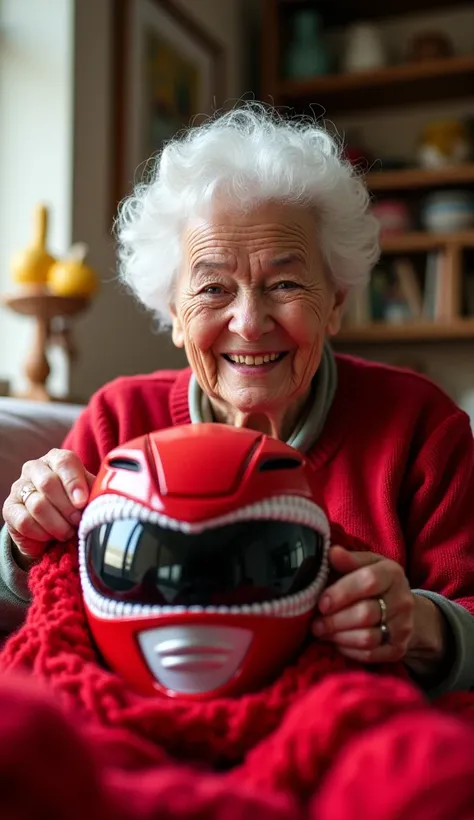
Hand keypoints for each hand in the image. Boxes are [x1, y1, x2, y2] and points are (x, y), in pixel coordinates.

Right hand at [2, 449, 95, 564]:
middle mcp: (35, 468)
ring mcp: (19, 487)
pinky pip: (25, 521)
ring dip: (57, 524)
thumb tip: (102, 498)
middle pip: (48, 484)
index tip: (82, 502)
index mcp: (57, 459)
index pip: (64, 462)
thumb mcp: (88, 496)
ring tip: (67, 532)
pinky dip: (41, 533)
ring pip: (37, 505)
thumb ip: (94, 492)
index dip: (74, 483)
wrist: (52, 529)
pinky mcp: (9, 508)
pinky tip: (50, 536)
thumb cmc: (75, 506)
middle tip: (77, 522)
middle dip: (67, 508)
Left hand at [312, 545, 415, 663]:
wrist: (401, 607)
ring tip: (322, 632)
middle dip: (334, 620)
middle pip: (365, 614)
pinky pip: (370, 655)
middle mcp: (403, 600)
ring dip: (338, 637)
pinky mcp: (399, 649)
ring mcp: (403, 627)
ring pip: (367, 638)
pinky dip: (348, 650)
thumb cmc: (375, 582)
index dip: (341, 593)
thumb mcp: (365, 564)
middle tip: (315, 623)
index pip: (368, 581)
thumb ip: (349, 559)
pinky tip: (336, 642)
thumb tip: (331, 552)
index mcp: (392, 573)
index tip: (321, 602)